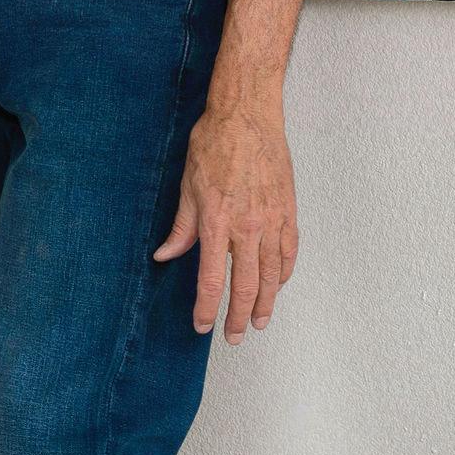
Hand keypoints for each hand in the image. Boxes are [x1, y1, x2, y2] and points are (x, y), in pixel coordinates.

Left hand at [153, 101, 297, 343]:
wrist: (247, 117)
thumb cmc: (214, 145)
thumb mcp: (187, 187)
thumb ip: (181, 228)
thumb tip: (165, 255)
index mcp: (217, 222)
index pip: (212, 279)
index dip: (207, 308)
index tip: (203, 326)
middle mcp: (248, 227)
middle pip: (246, 285)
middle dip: (238, 316)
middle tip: (233, 337)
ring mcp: (273, 220)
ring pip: (272, 275)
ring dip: (265, 303)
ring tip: (258, 322)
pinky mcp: (289, 211)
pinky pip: (289, 252)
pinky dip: (283, 274)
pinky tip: (276, 286)